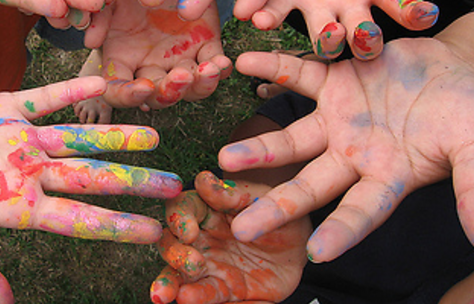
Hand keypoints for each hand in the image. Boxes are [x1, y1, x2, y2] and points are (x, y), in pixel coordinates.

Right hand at [0, 76, 182, 302]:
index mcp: (22, 209)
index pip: (79, 219)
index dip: (117, 226)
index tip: (154, 234)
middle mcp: (31, 174)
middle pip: (92, 178)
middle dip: (133, 182)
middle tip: (174, 186)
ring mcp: (21, 140)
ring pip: (78, 136)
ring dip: (114, 134)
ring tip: (154, 133)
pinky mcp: (4, 109)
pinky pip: (45, 97)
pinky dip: (71, 90)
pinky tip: (103, 83)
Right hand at [98, 0, 231, 110]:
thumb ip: (99, 13)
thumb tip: (90, 41)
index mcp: (120, 56)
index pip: (119, 91)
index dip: (129, 97)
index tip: (143, 87)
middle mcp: (149, 63)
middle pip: (158, 96)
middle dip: (170, 92)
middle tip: (180, 77)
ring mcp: (178, 56)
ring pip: (190, 88)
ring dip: (199, 87)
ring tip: (207, 70)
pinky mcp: (205, 41)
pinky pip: (214, 64)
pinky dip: (220, 70)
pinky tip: (222, 62)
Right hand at [151, 171, 309, 303]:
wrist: (303, 246)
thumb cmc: (279, 213)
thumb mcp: (262, 197)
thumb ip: (232, 194)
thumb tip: (204, 182)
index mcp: (207, 208)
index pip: (181, 208)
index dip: (179, 218)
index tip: (188, 230)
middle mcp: (200, 237)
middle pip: (172, 242)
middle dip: (175, 253)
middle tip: (191, 262)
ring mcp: (208, 264)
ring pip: (179, 272)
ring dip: (170, 282)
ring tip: (170, 293)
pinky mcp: (221, 288)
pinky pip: (204, 294)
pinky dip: (194, 297)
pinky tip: (187, 299)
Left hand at [219, 39, 473, 262]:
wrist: (456, 70)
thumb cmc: (469, 115)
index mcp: (387, 177)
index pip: (362, 211)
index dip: (343, 232)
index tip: (317, 254)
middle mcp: (353, 155)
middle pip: (310, 186)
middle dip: (277, 206)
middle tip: (241, 226)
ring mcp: (337, 121)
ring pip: (291, 139)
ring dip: (259, 148)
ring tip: (226, 159)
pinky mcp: (332, 83)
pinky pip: (299, 75)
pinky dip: (274, 68)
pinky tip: (244, 63)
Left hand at [248, 0, 443, 59]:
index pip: (401, 5)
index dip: (413, 12)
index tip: (425, 15)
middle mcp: (349, 7)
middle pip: (362, 35)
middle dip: (366, 40)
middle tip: (367, 38)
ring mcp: (317, 8)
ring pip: (323, 37)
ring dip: (324, 40)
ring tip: (326, 35)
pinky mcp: (284, 0)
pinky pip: (276, 13)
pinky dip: (268, 16)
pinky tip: (260, 18)